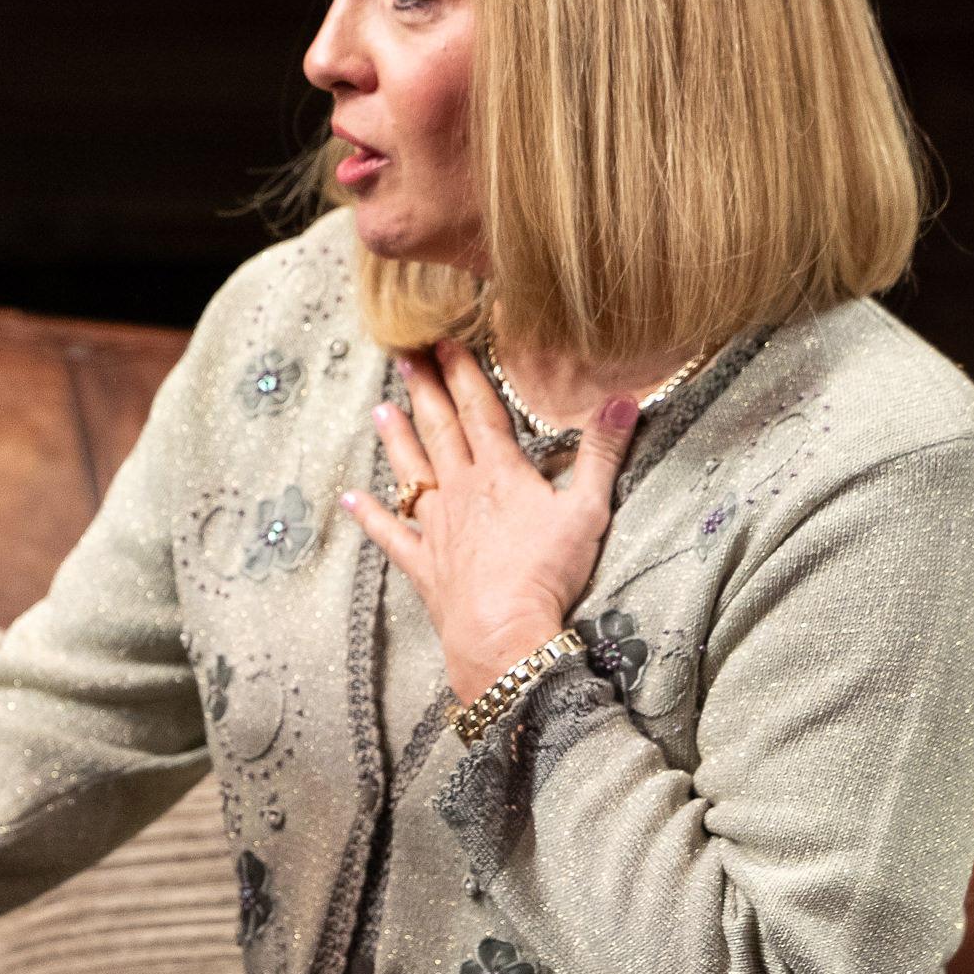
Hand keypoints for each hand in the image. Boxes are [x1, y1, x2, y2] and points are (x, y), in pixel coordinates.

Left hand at [341, 344, 637, 698]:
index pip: (479, 411)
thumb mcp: (588, 509)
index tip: (444, 342)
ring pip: (411, 473)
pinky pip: (391, 534)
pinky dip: (370, 516)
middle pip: (439, 431)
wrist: (503, 631)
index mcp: (500, 473)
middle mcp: (461, 491)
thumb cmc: (547, 572)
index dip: (462, 374)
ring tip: (380, 409)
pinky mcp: (424, 565)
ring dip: (396, 440)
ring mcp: (437, 527)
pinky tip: (350, 499)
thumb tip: (623, 400)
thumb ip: (602, 453)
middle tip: (404, 357)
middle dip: (424, 391)